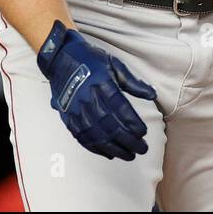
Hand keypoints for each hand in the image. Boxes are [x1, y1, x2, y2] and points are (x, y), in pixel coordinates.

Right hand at [35, 20, 156, 160]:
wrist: (60, 58)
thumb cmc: (91, 60)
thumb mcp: (115, 64)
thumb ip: (133, 82)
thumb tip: (152, 94)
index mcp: (101, 83)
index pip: (119, 108)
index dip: (131, 123)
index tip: (143, 133)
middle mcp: (87, 98)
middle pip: (109, 125)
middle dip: (127, 140)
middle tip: (141, 149)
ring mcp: (75, 109)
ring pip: (96, 134)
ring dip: (113, 148)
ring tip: (128, 155)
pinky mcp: (67, 116)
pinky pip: (81, 136)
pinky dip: (95, 147)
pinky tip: (108, 153)